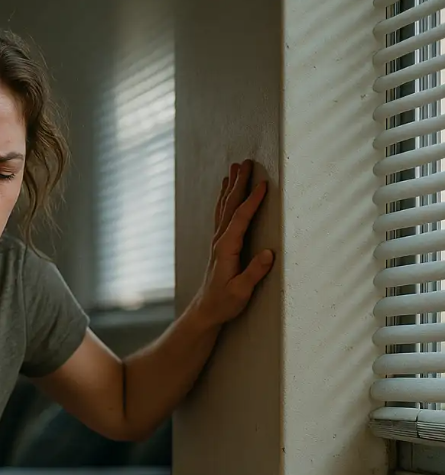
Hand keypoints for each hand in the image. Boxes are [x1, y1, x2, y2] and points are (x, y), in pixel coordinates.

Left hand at [192, 159, 274, 326]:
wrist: (206, 310)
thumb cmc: (224, 303)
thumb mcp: (241, 291)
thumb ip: (254, 273)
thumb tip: (269, 254)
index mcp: (227, 249)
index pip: (241, 219)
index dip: (252, 201)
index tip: (263, 184)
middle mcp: (220, 241)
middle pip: (230, 206)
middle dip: (239, 183)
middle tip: (246, 162)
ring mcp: (218, 241)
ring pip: (224, 208)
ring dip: (230, 187)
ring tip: (234, 168)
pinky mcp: (220, 245)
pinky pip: (222, 216)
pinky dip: (224, 200)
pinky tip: (225, 191)